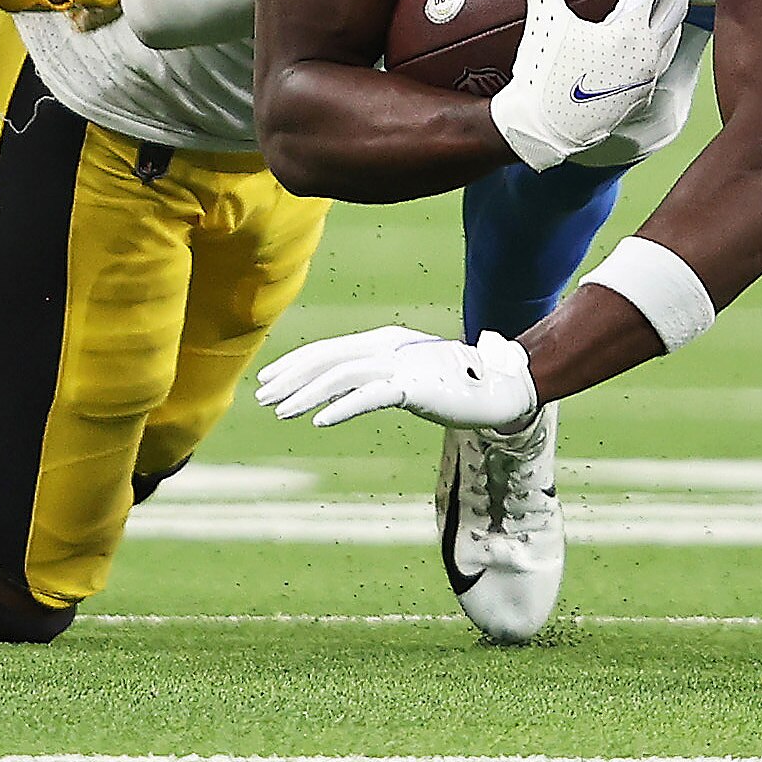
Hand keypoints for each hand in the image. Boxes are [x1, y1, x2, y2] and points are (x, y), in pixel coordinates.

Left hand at [256, 326, 538, 430]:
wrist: (500, 386)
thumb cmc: (454, 381)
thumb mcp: (408, 373)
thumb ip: (378, 375)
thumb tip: (344, 389)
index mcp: (382, 340)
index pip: (327, 350)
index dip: (294, 364)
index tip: (268, 379)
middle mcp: (386, 347)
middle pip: (326, 359)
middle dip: (290, 378)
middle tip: (261, 396)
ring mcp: (399, 365)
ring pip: (340, 376)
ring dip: (306, 394)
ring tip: (281, 411)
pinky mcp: (414, 386)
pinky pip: (369, 396)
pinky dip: (341, 407)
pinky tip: (319, 421)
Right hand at [489, 0, 688, 170]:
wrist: (544, 129)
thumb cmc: (544, 76)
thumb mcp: (543, 20)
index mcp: (631, 30)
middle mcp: (650, 51)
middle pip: (677, 2)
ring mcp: (649, 74)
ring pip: (676, 30)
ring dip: (673, 5)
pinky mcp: (641, 91)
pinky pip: (664, 54)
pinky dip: (663, 33)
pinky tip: (649, 34)